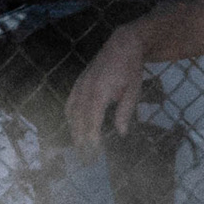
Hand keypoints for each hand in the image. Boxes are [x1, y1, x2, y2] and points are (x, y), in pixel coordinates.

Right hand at [66, 23, 149, 153]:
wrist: (122, 44)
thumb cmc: (131, 69)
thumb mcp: (133, 91)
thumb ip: (125, 112)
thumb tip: (121, 133)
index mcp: (100, 92)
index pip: (92, 121)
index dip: (91, 138)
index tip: (94, 153)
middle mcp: (86, 89)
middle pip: (79, 120)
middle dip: (81, 140)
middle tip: (86, 159)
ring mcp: (80, 85)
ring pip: (72, 113)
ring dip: (74, 131)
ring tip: (79, 147)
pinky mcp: (79, 83)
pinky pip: (70, 102)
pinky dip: (70, 117)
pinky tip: (73, 127)